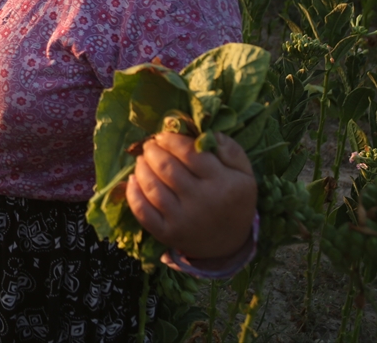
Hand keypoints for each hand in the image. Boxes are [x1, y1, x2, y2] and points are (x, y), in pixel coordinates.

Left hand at [127, 131, 256, 260]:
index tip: (163, 135)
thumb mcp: (244, 173)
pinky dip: (133, 193)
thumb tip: (205, 132)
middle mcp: (201, 201)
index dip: (171, 139)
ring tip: (142, 159)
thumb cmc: (234, 200)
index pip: (189, 153)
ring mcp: (182, 219)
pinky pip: (142, 211)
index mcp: (222, 183)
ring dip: (141, 168)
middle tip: (150, 145)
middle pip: (167, 168)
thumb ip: (228, 149)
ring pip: (152, 187)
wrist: (230, 243)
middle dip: (153, 151)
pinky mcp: (167, 233)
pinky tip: (133, 180)